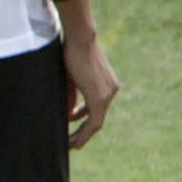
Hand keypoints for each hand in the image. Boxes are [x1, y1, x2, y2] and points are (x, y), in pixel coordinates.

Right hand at [59, 16, 123, 148]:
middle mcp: (111, 91)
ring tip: (70, 144)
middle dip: (83, 132)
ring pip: (96, 122)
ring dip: (82, 135)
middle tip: (71, 142)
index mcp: (106, 85)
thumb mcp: (72, 78)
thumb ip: (73, 97)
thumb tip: (70, 113)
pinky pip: (94, 121)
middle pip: (97, 118)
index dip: (83, 122)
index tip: (71, 127)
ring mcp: (107, 94)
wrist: (81, 38)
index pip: (96, 109)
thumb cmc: (73, 52)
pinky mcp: (100, 97)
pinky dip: (84, 131)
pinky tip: (73, 139)